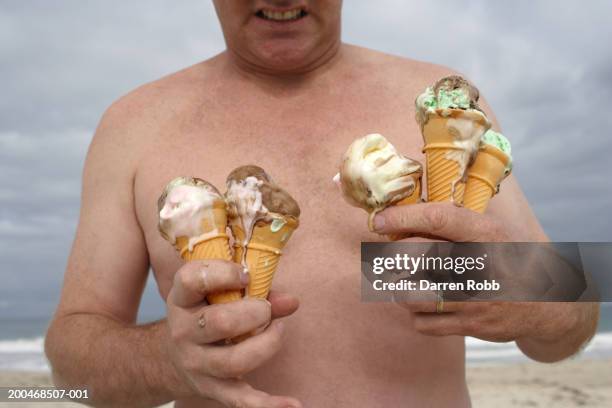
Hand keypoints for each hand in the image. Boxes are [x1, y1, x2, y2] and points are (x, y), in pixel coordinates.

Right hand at [166, 260, 300, 407]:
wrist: (173, 357)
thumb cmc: (206, 312)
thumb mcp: (216, 293)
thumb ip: (256, 289)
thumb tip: (292, 301)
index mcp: (182, 299)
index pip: (193, 280)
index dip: (224, 274)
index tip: (246, 276)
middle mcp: (184, 332)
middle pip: (220, 322)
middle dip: (255, 312)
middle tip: (266, 309)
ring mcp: (197, 364)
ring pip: (234, 361)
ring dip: (267, 344)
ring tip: (278, 330)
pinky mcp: (214, 389)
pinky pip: (241, 400)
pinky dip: (268, 404)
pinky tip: (294, 404)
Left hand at [373, 202, 595, 361]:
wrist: (547, 305)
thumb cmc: (508, 259)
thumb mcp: (491, 231)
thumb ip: (454, 222)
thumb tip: (401, 216)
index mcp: (486, 234)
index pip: (438, 219)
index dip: (403, 218)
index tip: (378, 220)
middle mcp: (481, 265)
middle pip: (416, 257)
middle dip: (392, 257)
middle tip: (387, 257)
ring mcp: (476, 299)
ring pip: (411, 294)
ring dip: (400, 288)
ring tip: (405, 281)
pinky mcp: (472, 325)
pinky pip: (422, 323)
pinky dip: (416, 314)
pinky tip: (426, 304)